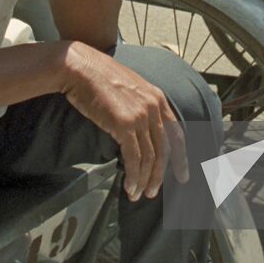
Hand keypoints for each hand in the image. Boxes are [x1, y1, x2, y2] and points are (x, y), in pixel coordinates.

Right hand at [60, 43, 187, 200]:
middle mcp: (153, 107)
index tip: (183, 175)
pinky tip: (129, 187)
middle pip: (164, 150)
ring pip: (150, 158)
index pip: (177, 133)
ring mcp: (139, 116)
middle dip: (160, 176)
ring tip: (138, 195)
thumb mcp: (130, 86)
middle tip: (153, 192)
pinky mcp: (124, 125)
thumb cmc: (98, 76)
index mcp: (157, 98)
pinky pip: (133, 158)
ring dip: (145, 180)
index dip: (181, 157)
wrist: (80, 67)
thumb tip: (140, 128)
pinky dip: (133, 176)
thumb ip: (140, 104)